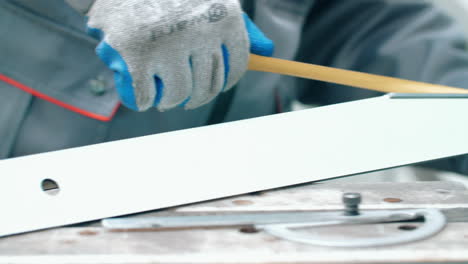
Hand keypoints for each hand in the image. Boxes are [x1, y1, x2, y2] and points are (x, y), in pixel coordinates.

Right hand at [87, 0, 273, 110]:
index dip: (224, 82)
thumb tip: (267, 52)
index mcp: (225, 18)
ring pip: (179, 95)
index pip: (235, 67)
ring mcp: (169, 46)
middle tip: (184, 95)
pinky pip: (146, 96)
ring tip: (164, 95)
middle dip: (196, 97)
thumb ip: (240, 27)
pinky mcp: (137, 57)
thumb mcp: (212, 1)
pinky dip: (143, 100)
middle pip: (208, 86)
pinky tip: (143, 95)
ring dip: (171, 101)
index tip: (213, 86)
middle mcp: (202, 32)